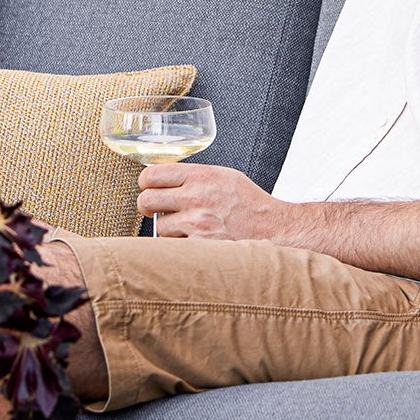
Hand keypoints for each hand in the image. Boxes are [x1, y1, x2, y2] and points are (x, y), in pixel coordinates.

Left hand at [138, 164, 294, 241]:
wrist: (273, 228)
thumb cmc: (249, 204)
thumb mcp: (223, 177)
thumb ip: (193, 177)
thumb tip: (162, 180)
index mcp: (202, 176)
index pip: (152, 174)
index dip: (146, 183)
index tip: (150, 188)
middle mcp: (197, 197)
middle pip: (146, 200)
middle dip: (147, 205)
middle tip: (155, 209)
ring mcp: (197, 223)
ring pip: (159, 226)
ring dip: (169, 228)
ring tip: (189, 227)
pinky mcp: (199, 245)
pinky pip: (174, 245)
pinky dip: (182, 244)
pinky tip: (198, 239)